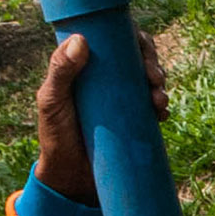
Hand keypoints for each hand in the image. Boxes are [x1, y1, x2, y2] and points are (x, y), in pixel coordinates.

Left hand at [34, 34, 171, 204]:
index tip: (142, 48)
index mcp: (85, 65)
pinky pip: (153, 105)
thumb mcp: (52, 101)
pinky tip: (161, 114)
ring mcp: (121, 97)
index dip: (133, 38)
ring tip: (159, 101)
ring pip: (148, 79)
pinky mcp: (133, 118)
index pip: (113, 39)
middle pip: (137, 56)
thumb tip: (82, 40)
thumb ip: (60, 71)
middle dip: (152, 62)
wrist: (71, 177)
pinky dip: (161, 106)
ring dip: (160, 85)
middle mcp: (106, 77)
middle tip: (155, 78)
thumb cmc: (55, 135)